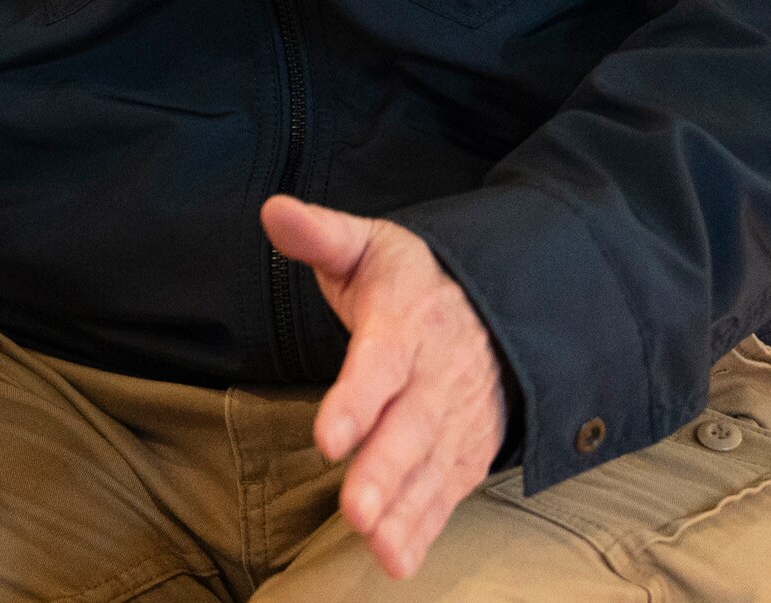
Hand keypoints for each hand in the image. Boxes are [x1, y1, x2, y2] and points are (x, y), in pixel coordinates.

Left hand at [263, 192, 509, 578]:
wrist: (497, 307)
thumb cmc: (412, 280)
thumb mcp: (368, 244)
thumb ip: (320, 234)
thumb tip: (274, 211)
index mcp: (409, 318)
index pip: (382, 360)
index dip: (358, 400)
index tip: (328, 436)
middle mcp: (438, 373)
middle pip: (411, 427)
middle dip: (384, 471)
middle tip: (355, 510)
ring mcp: (457, 418)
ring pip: (431, 468)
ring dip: (405, 510)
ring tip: (374, 543)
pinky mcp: (465, 452)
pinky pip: (446, 492)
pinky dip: (425, 527)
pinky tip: (397, 559)